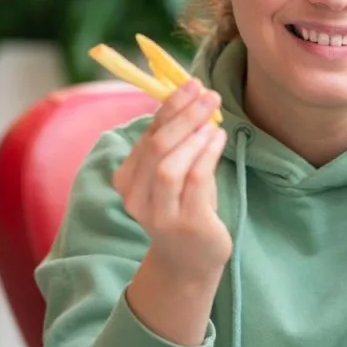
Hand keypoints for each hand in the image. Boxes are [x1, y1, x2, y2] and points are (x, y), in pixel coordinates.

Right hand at [113, 79, 230, 285]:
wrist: (189, 262)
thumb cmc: (184, 209)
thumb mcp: (176, 174)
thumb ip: (178, 143)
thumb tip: (195, 97)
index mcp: (127, 180)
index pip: (146, 135)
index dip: (169, 107)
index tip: (192, 84)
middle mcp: (136, 198)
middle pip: (155, 147)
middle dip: (182, 115)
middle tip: (208, 94)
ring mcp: (160, 214)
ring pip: (168, 166)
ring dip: (192, 135)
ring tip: (213, 118)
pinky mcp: (186, 225)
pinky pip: (194, 183)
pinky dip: (206, 155)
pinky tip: (218, 138)